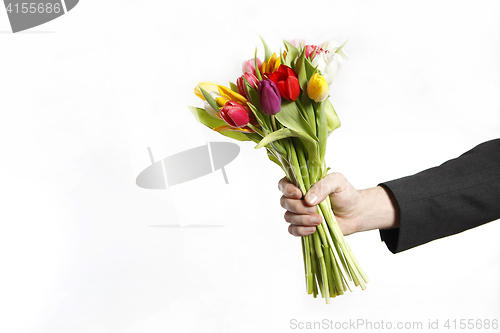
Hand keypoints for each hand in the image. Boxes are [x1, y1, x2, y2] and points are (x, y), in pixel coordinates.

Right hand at [278, 172, 398, 236]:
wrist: (356, 213)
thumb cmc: (346, 194)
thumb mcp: (337, 182)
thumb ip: (322, 186)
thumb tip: (308, 199)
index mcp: (302, 183)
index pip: (284, 184)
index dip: (287, 189)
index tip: (299, 194)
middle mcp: (298, 198)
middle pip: (284, 202)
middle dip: (298, 207)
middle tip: (314, 209)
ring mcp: (300, 213)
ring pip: (288, 217)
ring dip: (302, 219)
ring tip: (320, 220)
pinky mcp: (303, 226)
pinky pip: (292, 230)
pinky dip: (301, 230)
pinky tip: (313, 229)